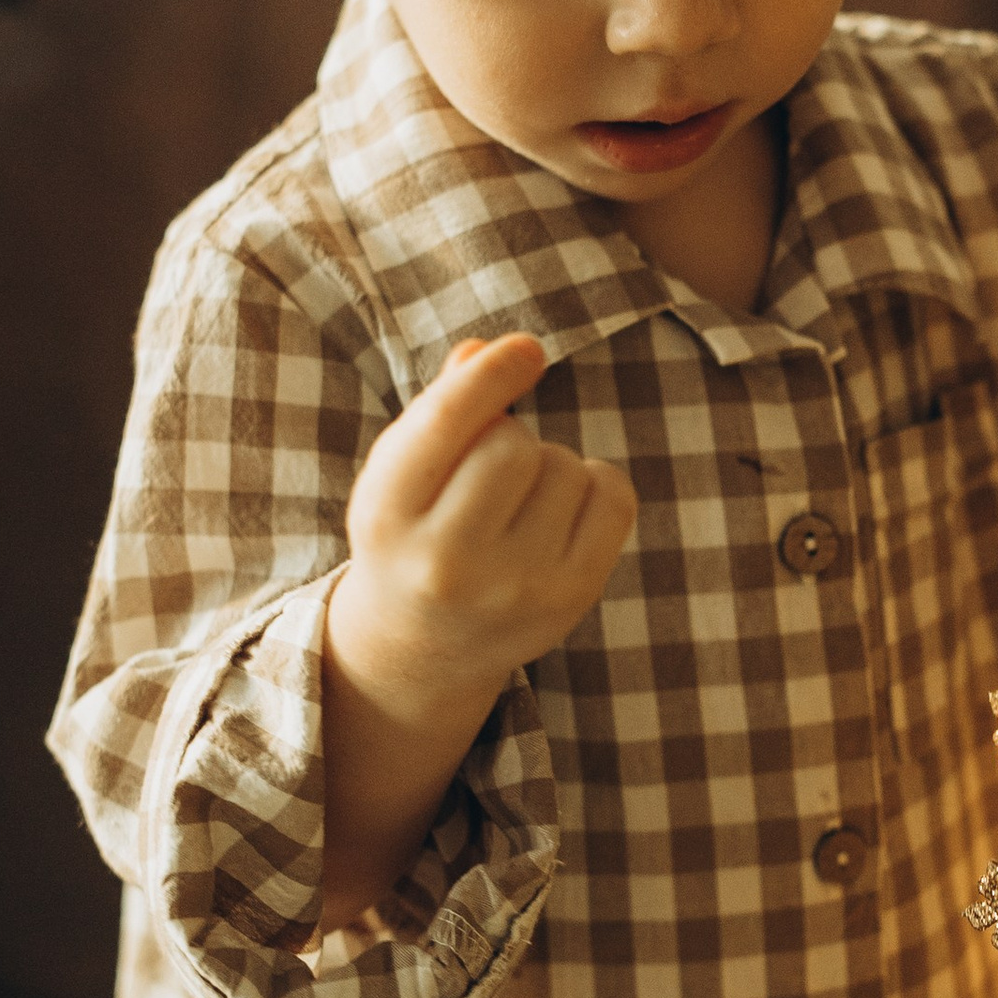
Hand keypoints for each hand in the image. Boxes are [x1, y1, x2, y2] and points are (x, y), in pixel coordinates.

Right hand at [316, 338, 632, 930]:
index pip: (447, 426)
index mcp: (386, 517)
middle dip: (507, 437)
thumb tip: (494, 351)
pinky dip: (594, 485)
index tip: (525, 348)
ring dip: (548, 466)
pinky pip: (612, 495)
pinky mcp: (570, 598)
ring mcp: (514, 588)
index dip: (491, 376)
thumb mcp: (401, 473)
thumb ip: (442, 408)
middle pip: (512, 444)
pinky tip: (559, 511)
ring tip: (514, 505)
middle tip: (486, 473)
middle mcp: (446, 563)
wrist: (421, 648)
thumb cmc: (414, 532)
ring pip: (565, 466)